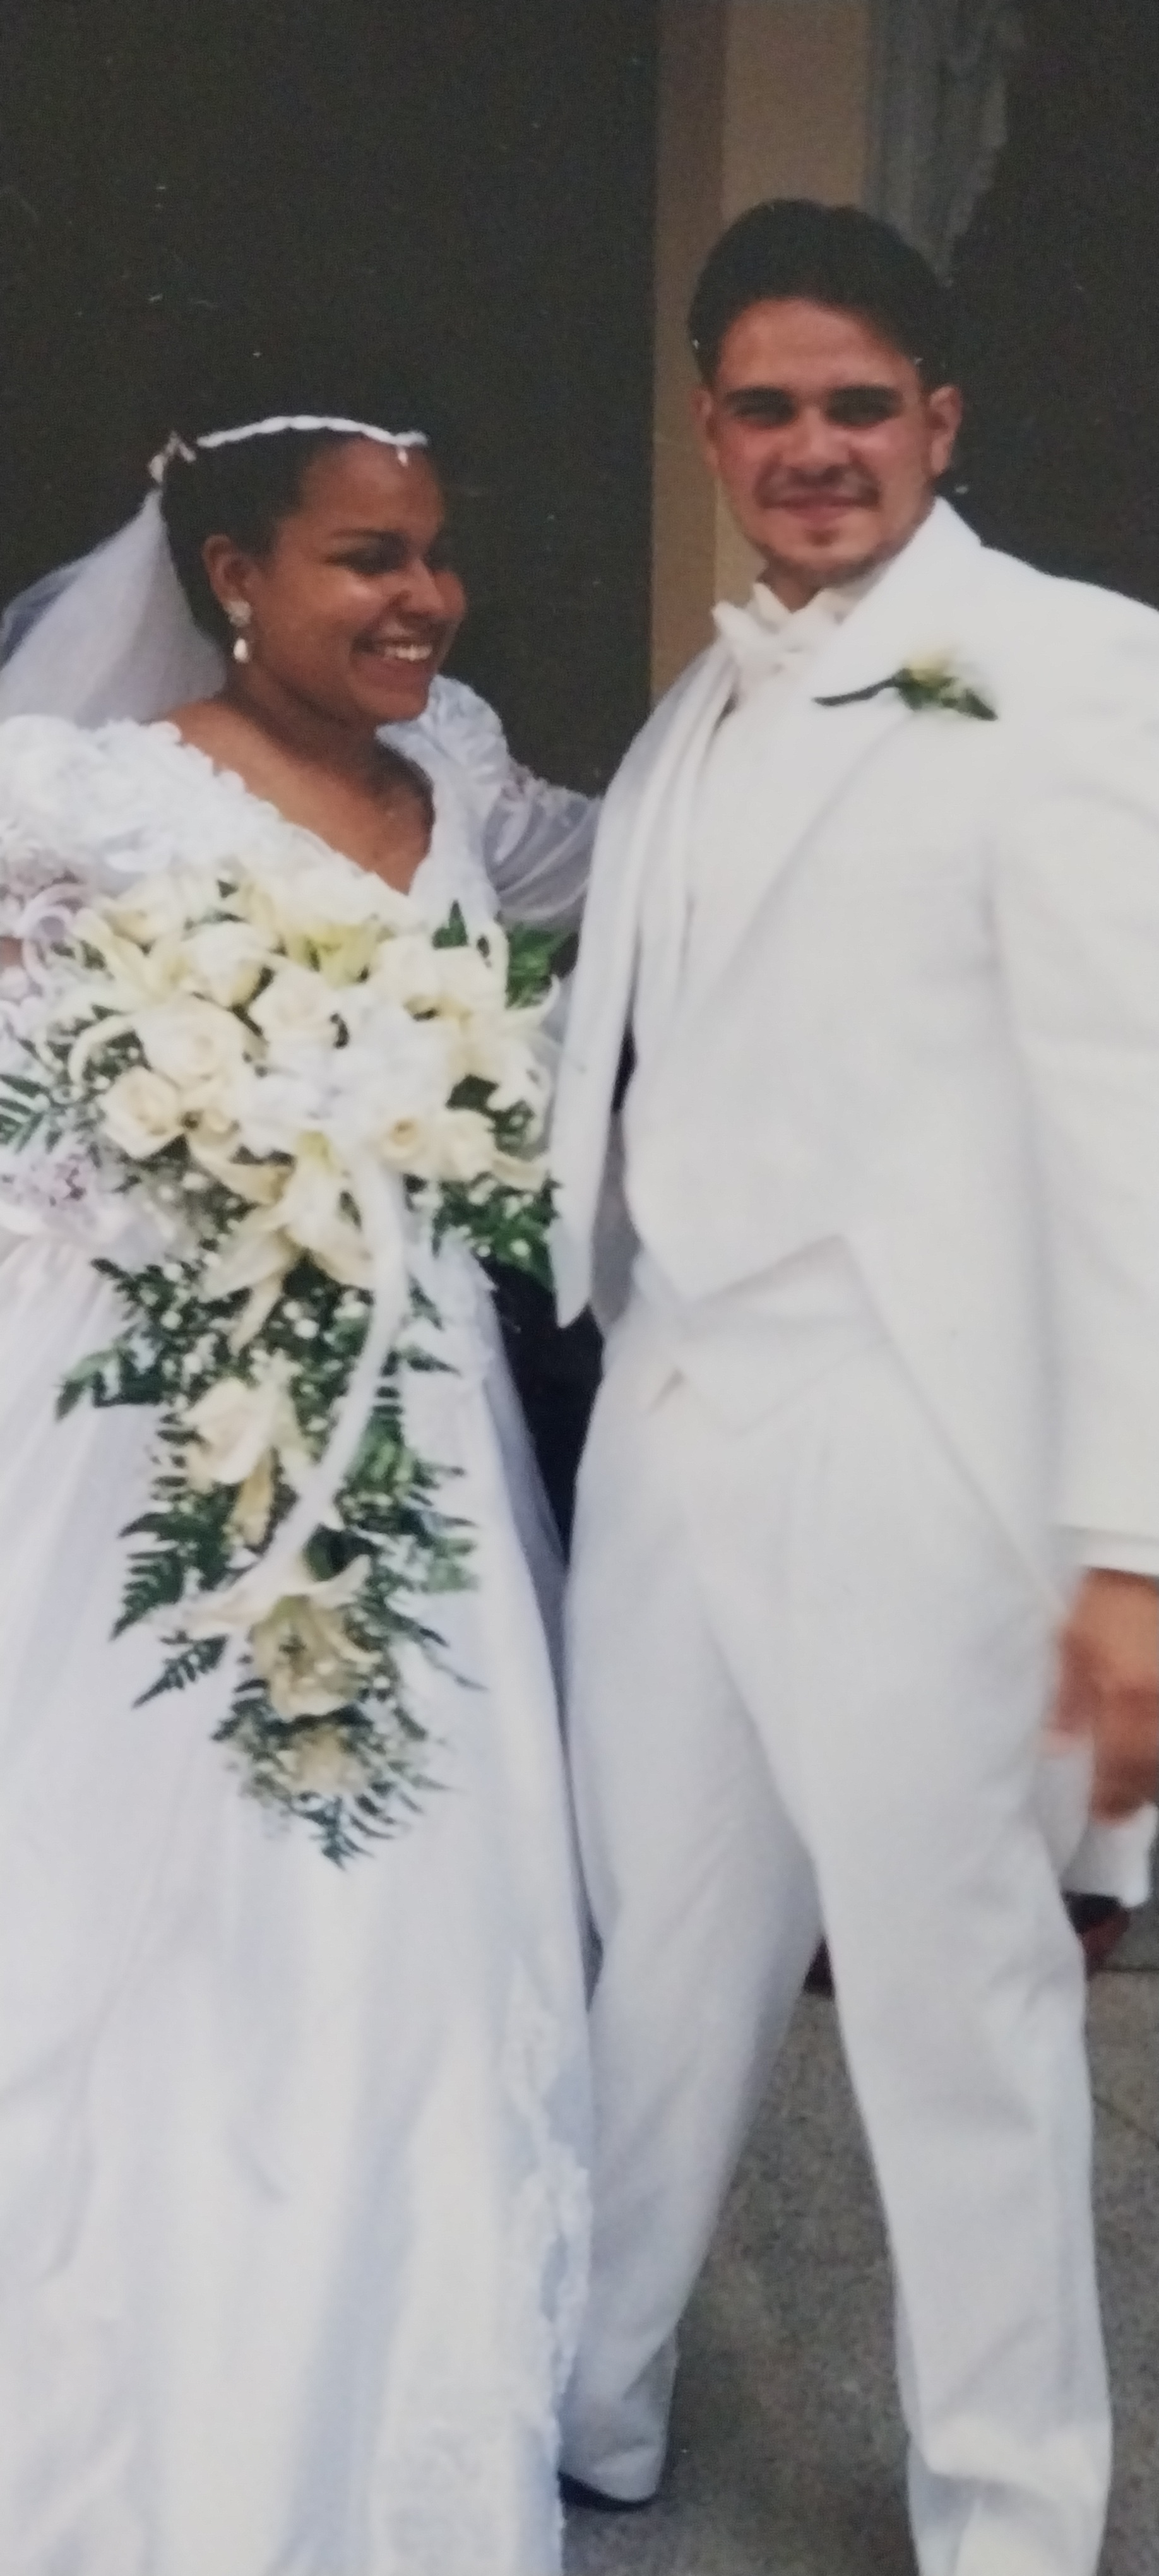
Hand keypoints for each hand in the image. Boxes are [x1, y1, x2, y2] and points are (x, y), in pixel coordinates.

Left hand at [1053, 1569, 1158, 1820]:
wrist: (1137, 1561)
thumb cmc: (1102, 1601)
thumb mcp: (1071, 1646)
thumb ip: (1067, 1702)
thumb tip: (1058, 1747)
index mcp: (1128, 1697)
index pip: (1122, 1770)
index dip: (1111, 1800)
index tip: (1102, 1814)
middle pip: (1155, 1772)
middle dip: (1137, 1794)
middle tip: (1117, 1807)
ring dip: (1152, 1775)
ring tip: (1136, 1785)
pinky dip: (1158, 1746)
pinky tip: (1149, 1753)